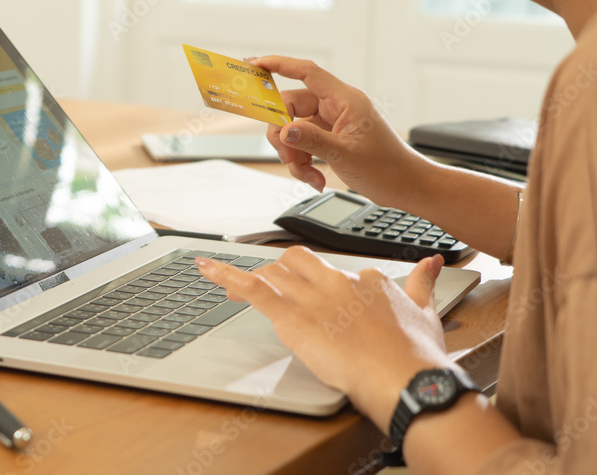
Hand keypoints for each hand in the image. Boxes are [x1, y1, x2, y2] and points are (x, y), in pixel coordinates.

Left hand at [197, 247, 451, 431]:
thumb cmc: (416, 355)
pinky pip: (251, 287)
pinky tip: (205, 269)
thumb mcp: (425, 311)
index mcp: (363, 281)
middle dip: (280, 271)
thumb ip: (423, 283)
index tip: (310, 295)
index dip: (313, 283)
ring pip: (273, 273)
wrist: (406, 377)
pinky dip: (224, 275)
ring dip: (250, 278)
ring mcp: (311, 296)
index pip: (331, 272)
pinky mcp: (291, 315)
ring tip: (230, 287)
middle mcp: (334, 282)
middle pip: (296, 262)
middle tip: (269, 289)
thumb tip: (432, 262)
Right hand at [248, 56, 428, 207]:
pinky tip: (314, 178)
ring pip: (293, 129)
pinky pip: (302, 144)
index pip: (307, 72)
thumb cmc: (388, 168)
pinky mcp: (329, 139)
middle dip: (284, 135)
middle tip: (288, 157)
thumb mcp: (346, 155)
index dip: (279, 64)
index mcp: (345, 100)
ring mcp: (331, 123)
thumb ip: (312, 139)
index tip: (255, 64)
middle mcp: (336, 107)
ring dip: (293, 154)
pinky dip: (302, 163)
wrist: (406, 187)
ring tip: (307, 174)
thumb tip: (284, 129)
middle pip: (290, 107)